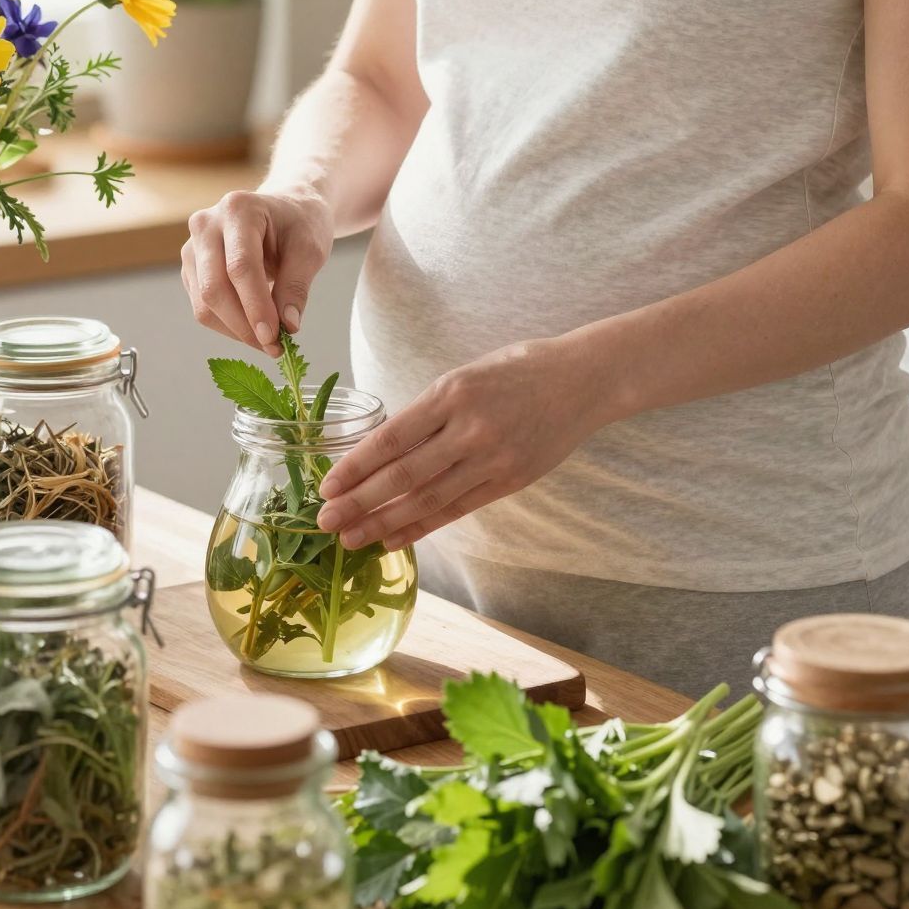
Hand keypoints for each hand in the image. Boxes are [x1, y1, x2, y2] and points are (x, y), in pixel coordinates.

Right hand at [181, 186, 334, 357]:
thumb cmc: (299, 224)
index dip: (255, 306)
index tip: (274, 336)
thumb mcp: (310, 249)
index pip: (240, 266)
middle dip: (243, 325)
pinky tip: (254, 329)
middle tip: (273, 346)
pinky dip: (228, 326)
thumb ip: (297, 286)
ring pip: (204, 303)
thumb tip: (287, 325)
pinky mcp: (192, 269)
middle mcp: (206, 225)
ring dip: (235, 330)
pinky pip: (202, 307)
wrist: (286, 209)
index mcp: (238, 209)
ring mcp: (193, 247)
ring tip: (268, 341)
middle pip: (214, 287)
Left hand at [315, 334, 597, 549]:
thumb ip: (429, 411)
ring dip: (384, 522)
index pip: (392, 438)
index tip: (327, 485)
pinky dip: (422, 526)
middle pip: (403, 475)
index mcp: (452, 393)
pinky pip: (457, 509)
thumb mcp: (466, 375)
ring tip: (351, 538)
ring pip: (427, 499)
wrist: (583, 380)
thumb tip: (383, 449)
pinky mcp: (509, 481)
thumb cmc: (519, 369)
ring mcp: (492, 459)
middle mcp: (470, 429)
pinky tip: (394, 537)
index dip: (356, 467)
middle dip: (359, 502)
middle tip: (325, 521)